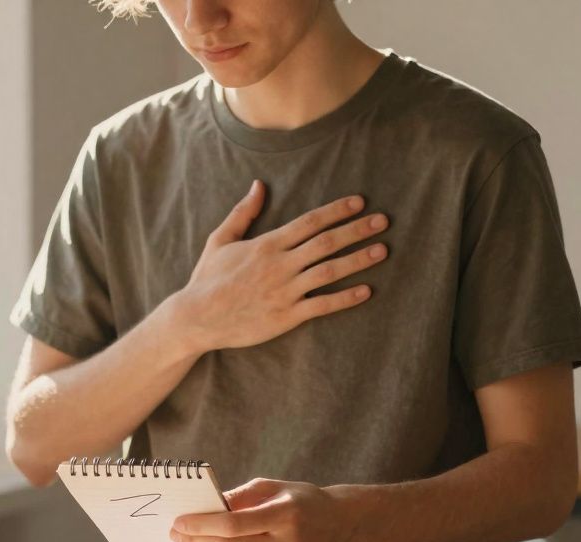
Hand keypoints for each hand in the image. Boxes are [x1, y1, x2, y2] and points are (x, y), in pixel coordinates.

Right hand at [169, 180, 389, 353]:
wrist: (196, 317)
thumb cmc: (208, 279)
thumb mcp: (221, 240)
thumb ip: (243, 213)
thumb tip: (259, 185)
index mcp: (268, 244)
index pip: (310, 222)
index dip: (337, 211)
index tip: (360, 203)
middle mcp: (280, 264)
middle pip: (327, 243)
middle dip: (357, 230)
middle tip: (384, 221)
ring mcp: (285, 291)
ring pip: (330, 271)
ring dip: (358, 260)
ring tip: (382, 251)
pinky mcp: (286, 316)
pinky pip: (322, 305)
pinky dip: (346, 298)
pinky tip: (366, 291)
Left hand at [169, 478, 360, 541]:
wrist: (341, 526)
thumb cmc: (303, 500)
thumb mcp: (274, 487)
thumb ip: (240, 497)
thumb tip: (207, 508)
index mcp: (285, 516)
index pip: (233, 526)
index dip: (201, 525)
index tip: (179, 522)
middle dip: (197, 541)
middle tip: (177, 533)